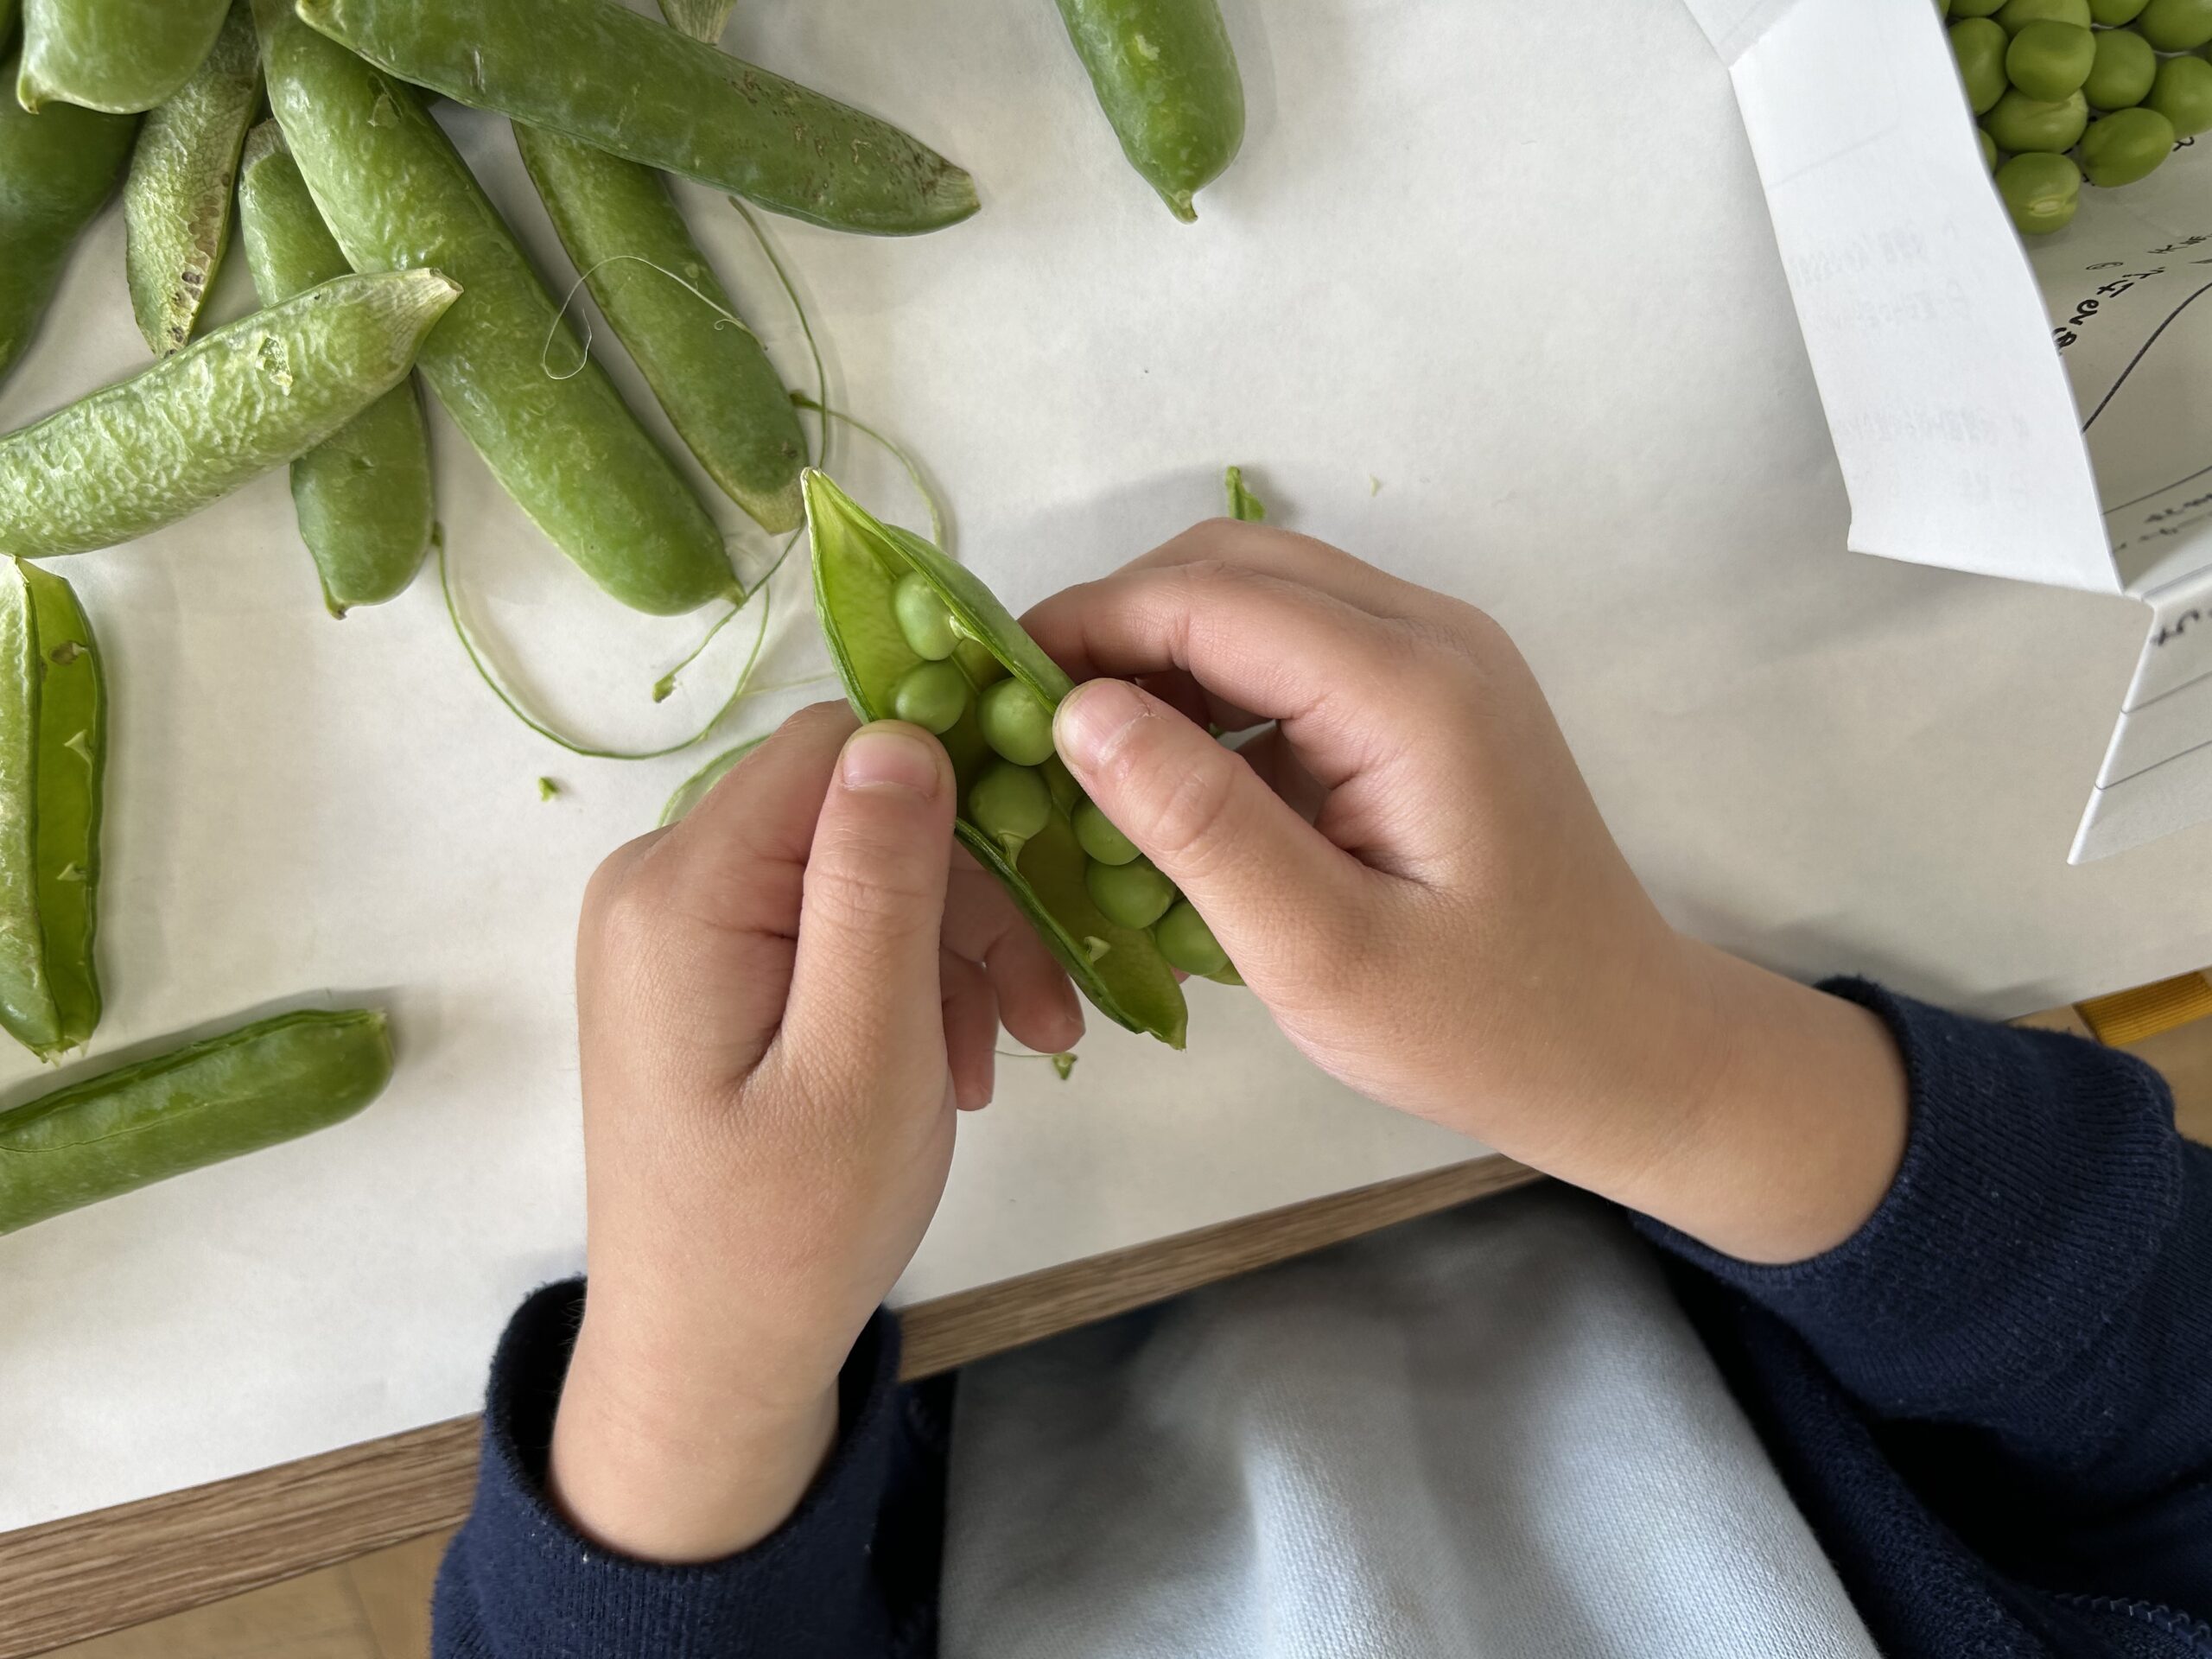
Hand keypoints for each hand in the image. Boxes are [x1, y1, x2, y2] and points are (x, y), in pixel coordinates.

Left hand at [547, 704, 1081, 1562]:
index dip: (952, 796)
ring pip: (852, 872)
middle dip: (964, 902)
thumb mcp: (865, 1056)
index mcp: (682, 888)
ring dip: (947, 954)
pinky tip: (946, 1066)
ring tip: (1000, 1063)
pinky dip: (900, 983)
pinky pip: (822, 927)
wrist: (706, 1361)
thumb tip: (904, 733)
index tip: (1042, 890)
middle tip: (1047, 1020)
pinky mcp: (698, 972)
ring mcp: (672, 928)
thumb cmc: (791, 1231)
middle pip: (851, 814)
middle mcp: (657, 881)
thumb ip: (880, 888)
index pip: (838, 747)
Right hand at [1025, 523, 1905, 1265]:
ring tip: (1079, 754)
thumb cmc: (1481, 1025)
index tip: (983, 693)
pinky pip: (1296, 647)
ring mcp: (1438, 655)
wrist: (1627, 1048)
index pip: (1207, 600)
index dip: (1085, 628)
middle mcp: (1430, 634)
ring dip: (1160, 653)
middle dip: (1113, 628)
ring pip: (1258, 595)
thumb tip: (1076, 711)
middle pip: (1229, 569)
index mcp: (1409, 688)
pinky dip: (1214, 686)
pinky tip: (1171, 776)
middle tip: (1020, 724)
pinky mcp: (1430, 693)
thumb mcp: (1323, 951)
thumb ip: (1201, 825)